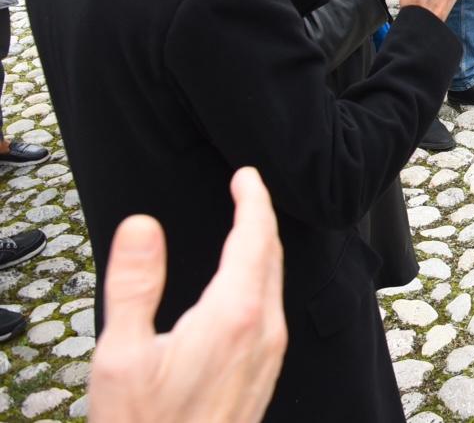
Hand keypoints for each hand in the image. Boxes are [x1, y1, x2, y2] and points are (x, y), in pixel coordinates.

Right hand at [88, 167, 285, 422]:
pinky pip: (274, 309)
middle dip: (261, 218)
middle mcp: (265, 330)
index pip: (255, 238)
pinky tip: (245, 284)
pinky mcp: (265, 374)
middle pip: (272, 256)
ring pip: (277, 283)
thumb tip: (142, 225)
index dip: (253, 199)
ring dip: (263, 249)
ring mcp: (270, 354)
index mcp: (235, 314)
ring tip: (247, 227)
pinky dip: (262, 279)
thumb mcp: (121, 354)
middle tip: (248, 190)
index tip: (246, 175)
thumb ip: (135, 283)